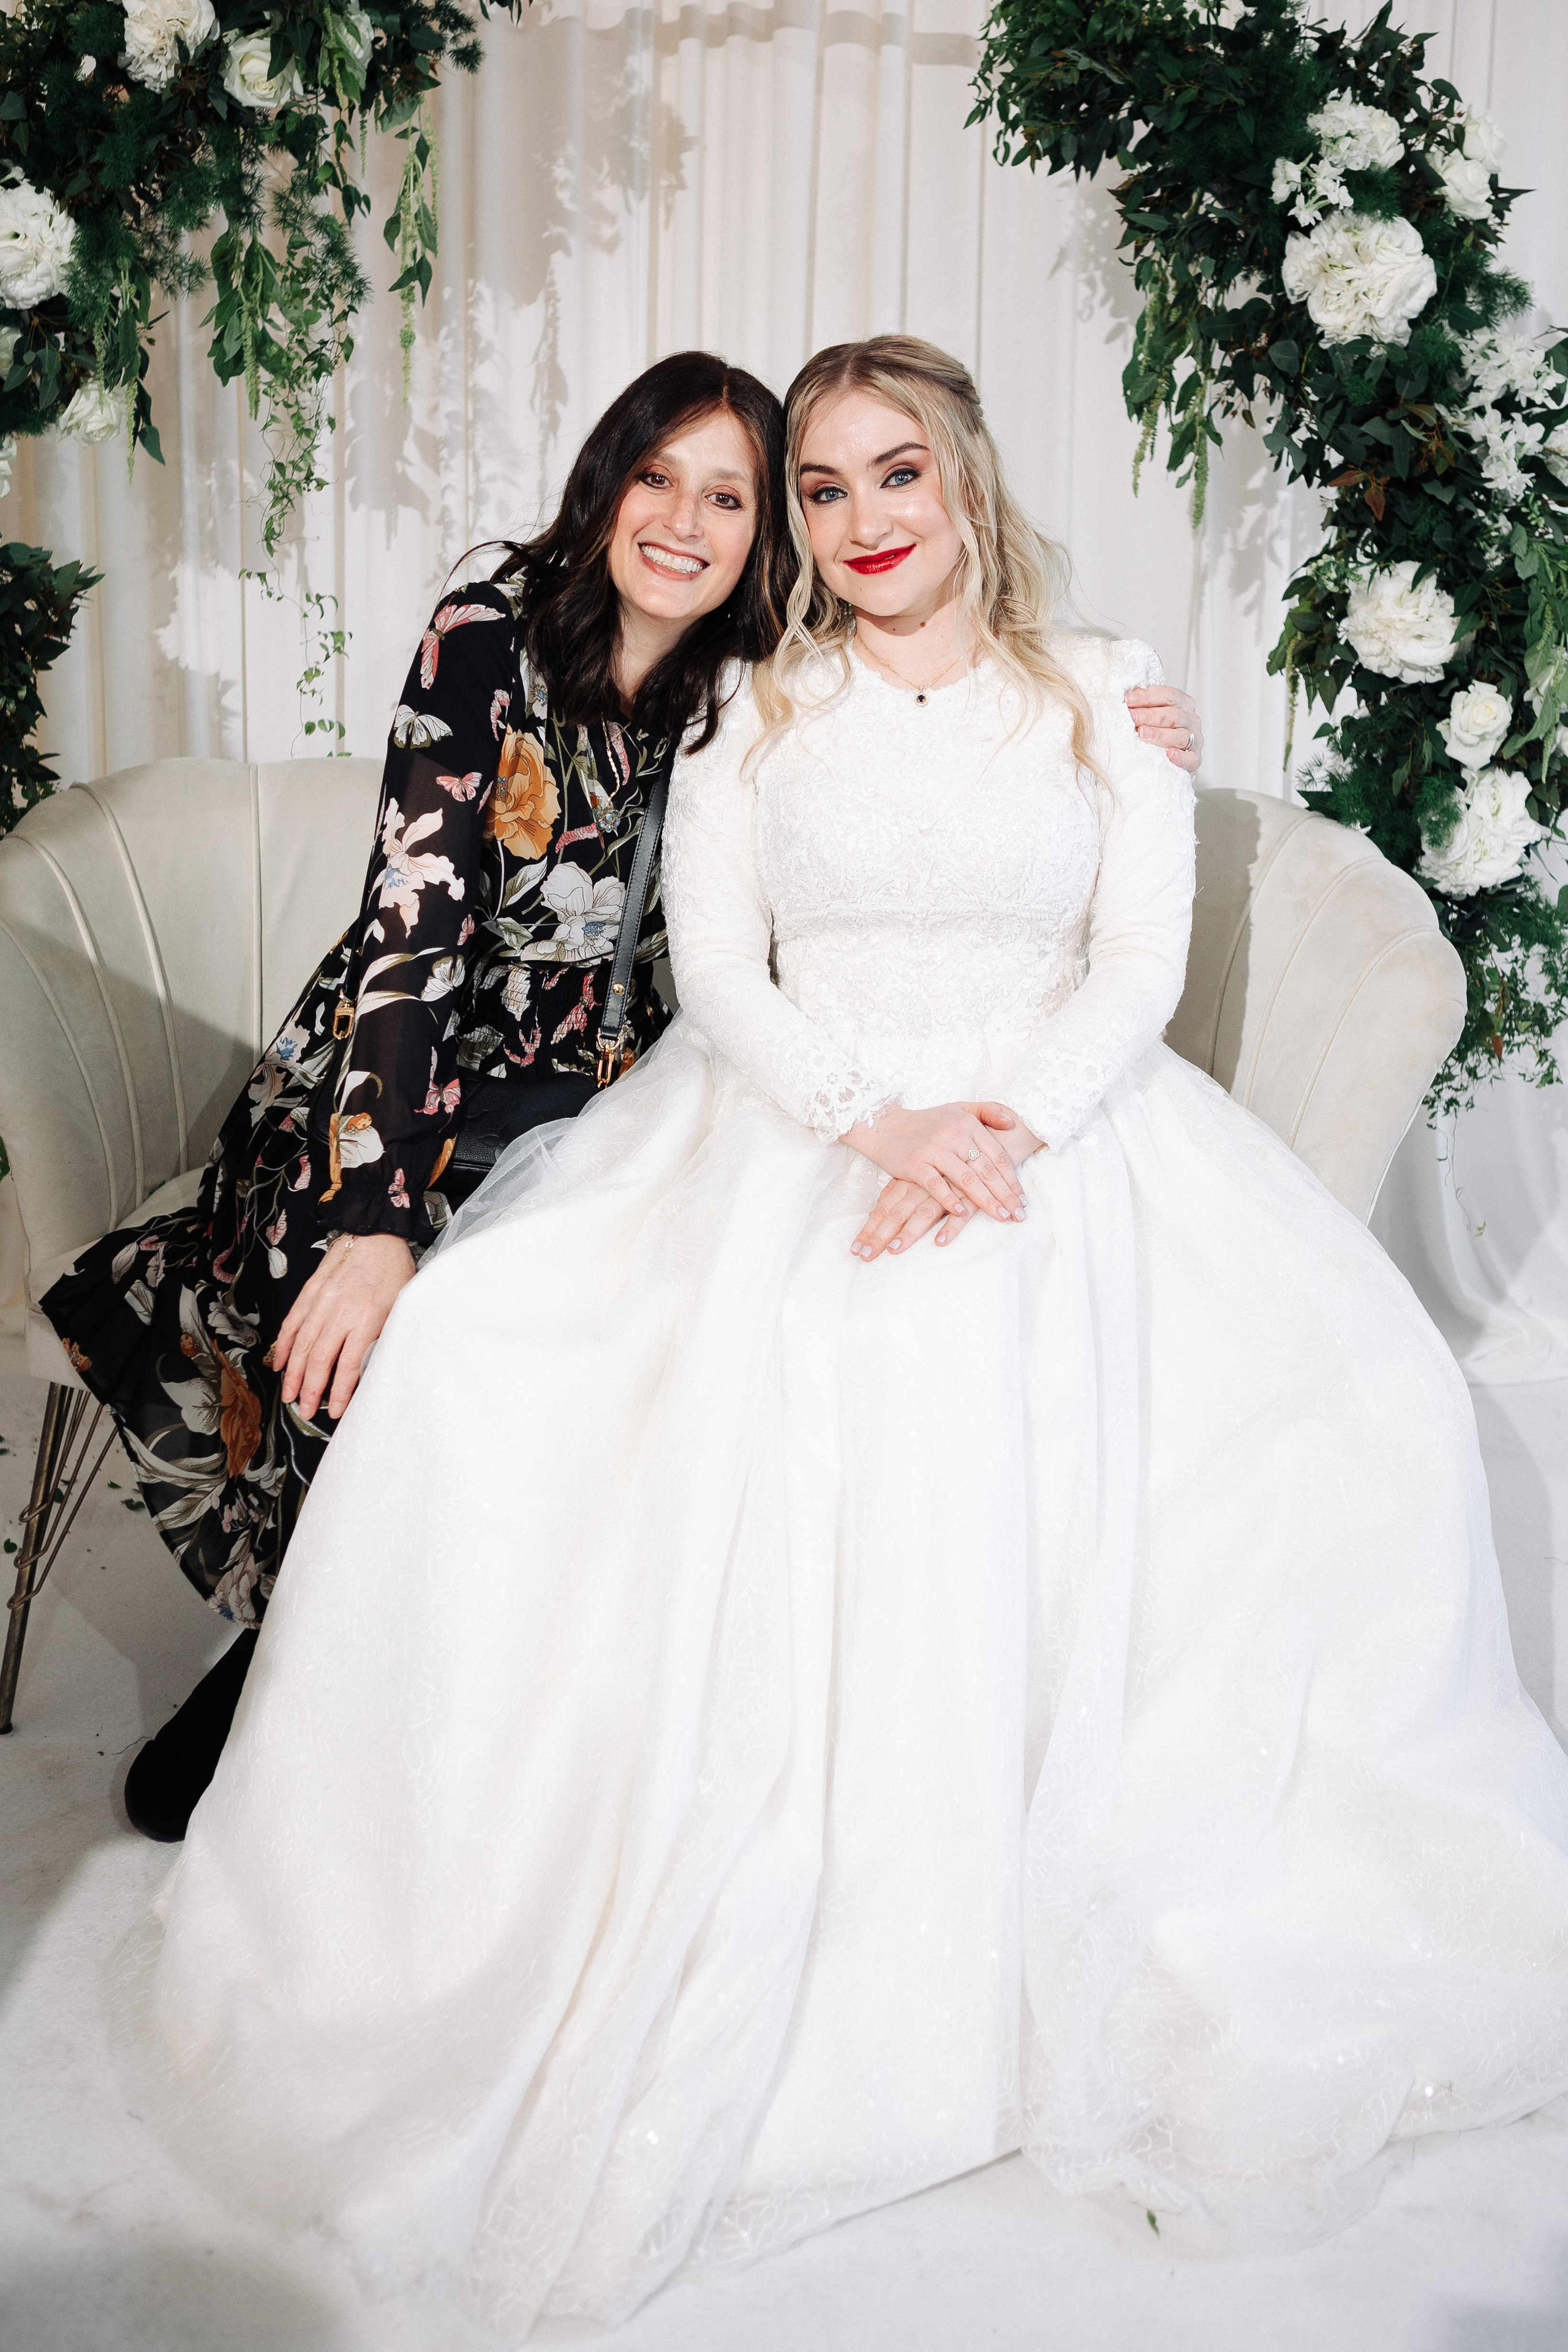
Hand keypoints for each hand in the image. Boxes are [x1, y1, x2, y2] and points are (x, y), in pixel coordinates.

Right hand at [269, 1232, 416, 1420]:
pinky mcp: (310, 1293)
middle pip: (318, 1360)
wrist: (375, 1234)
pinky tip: (279, 1363)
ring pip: (300, 1345)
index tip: (334, 1412)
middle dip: (309, 1390)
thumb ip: (384, 1336)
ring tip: (288, 1396)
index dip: (339, 1392)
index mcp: (366, 1319)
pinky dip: (283, 1345)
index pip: (348, 1365)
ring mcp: (321, 1302)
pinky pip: (292, 1323)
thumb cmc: (394, 1271)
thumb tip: (373, 1368)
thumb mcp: (400, 1306)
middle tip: (304, 1412)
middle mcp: (339, 1314)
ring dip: (292, 1374)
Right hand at [851, 1112, 1044, 1260]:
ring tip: (1001, 1216)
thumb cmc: (926, 1121)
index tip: (1022, 1199)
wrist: (884, 1124)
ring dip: (986, 1201)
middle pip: (986, 1170)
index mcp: (967, 1124)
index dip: (1012, 1179)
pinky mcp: (915, 1164)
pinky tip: (962, 1213)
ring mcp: (934, 1150)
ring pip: (966, 1179)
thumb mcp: (959, 1108)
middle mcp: (954, 1136)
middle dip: (1005, 1195)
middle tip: (1019, 1214)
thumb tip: (1014, 1122)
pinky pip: (936, 1185)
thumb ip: (988, 1111)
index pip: (996, 1155)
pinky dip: (949, 1200)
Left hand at [1125, 683, 1202, 773]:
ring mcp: (1195, 739)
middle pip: (1172, 715)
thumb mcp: (1150, 711)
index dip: (1147, 697)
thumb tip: (1124, 698)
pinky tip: (1169, 755)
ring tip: (1142, 733)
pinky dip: (1181, 757)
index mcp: (1183, 702)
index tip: (1128, 699)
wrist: (1165, 754)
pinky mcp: (1195, 758)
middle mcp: (1191, 719)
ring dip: (1159, 735)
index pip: (1167, 696)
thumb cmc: (1156, 728)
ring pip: (1180, 736)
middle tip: (1131, 717)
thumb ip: (1142, 704)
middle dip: (1149, 716)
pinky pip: (1191, 758)